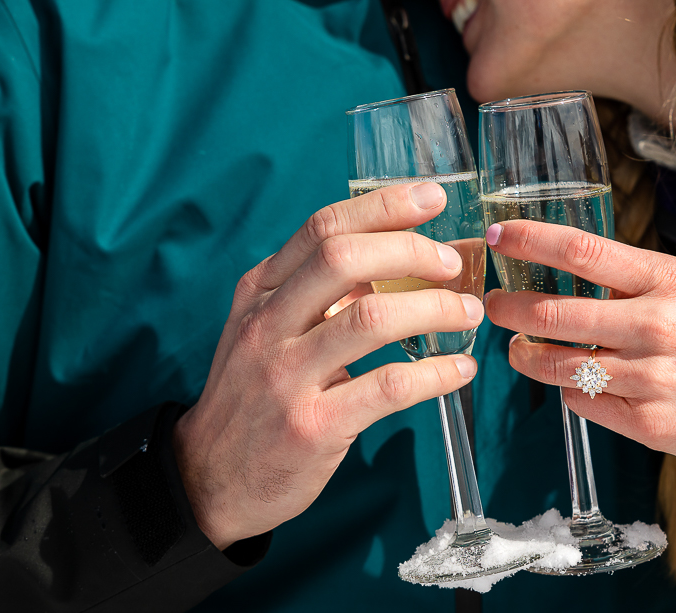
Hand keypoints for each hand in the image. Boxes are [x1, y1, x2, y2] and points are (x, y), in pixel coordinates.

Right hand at [173, 182, 481, 549]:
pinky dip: (435, 373)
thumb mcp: (266, 329)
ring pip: (372, 318)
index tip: (431, 197)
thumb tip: (398, 254)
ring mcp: (286, 375)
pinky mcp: (312, 426)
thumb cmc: (252, 395)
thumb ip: (318, 292)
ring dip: (435, 309)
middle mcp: (267, 325)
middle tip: (453, 263)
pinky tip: (460, 370)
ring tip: (467, 314)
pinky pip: (388, 387)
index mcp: (259, 291)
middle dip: (411, 250)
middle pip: (344, 258)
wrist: (208, 477)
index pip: (322, 227)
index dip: (383, 206)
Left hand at [487, 220, 675, 463]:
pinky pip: (580, 401)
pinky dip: (567, 389)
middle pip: (555, 312)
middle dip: (509, 307)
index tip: (499, 235)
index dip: (531, 241)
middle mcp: (653, 326)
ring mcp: (648, 377)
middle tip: (493, 303)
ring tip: (517, 348)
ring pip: (557, 364)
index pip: (582, 252)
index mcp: (664, 281)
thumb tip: (560, 266)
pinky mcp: (644, 421)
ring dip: (525, 355)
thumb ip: (627, 278)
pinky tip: (570, 380)